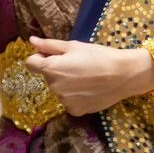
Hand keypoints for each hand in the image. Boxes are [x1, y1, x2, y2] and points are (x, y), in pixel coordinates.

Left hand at [21, 35, 153, 115]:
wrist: (122, 75)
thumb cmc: (98, 56)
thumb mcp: (74, 46)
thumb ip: (50, 45)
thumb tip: (31, 41)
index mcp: (51, 69)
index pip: (30, 63)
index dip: (40, 57)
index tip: (54, 55)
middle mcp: (53, 87)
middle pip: (48, 76)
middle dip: (57, 70)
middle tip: (77, 64)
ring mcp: (64, 101)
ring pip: (59, 89)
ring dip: (66, 83)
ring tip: (86, 77)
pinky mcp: (74, 111)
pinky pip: (69, 101)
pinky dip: (75, 96)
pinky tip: (89, 89)